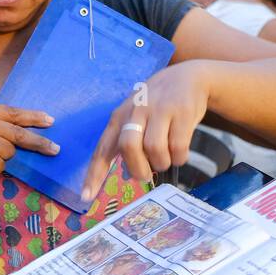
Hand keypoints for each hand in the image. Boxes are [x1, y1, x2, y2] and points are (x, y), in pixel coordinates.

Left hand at [82, 62, 211, 199]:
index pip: (102, 149)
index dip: (94, 174)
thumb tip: (129, 176)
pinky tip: (180, 154)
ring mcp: (159, 110)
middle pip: (128, 147)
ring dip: (161, 163)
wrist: (188, 77)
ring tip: (166, 160)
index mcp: (119, 117)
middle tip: (146, 175)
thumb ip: (128, 143)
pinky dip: (179, 157)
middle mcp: (136, 111)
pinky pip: (178, 146)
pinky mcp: (182, 112)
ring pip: (154, 148)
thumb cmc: (157, 105)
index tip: (86, 197)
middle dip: (138, 169)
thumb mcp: (136, 118)